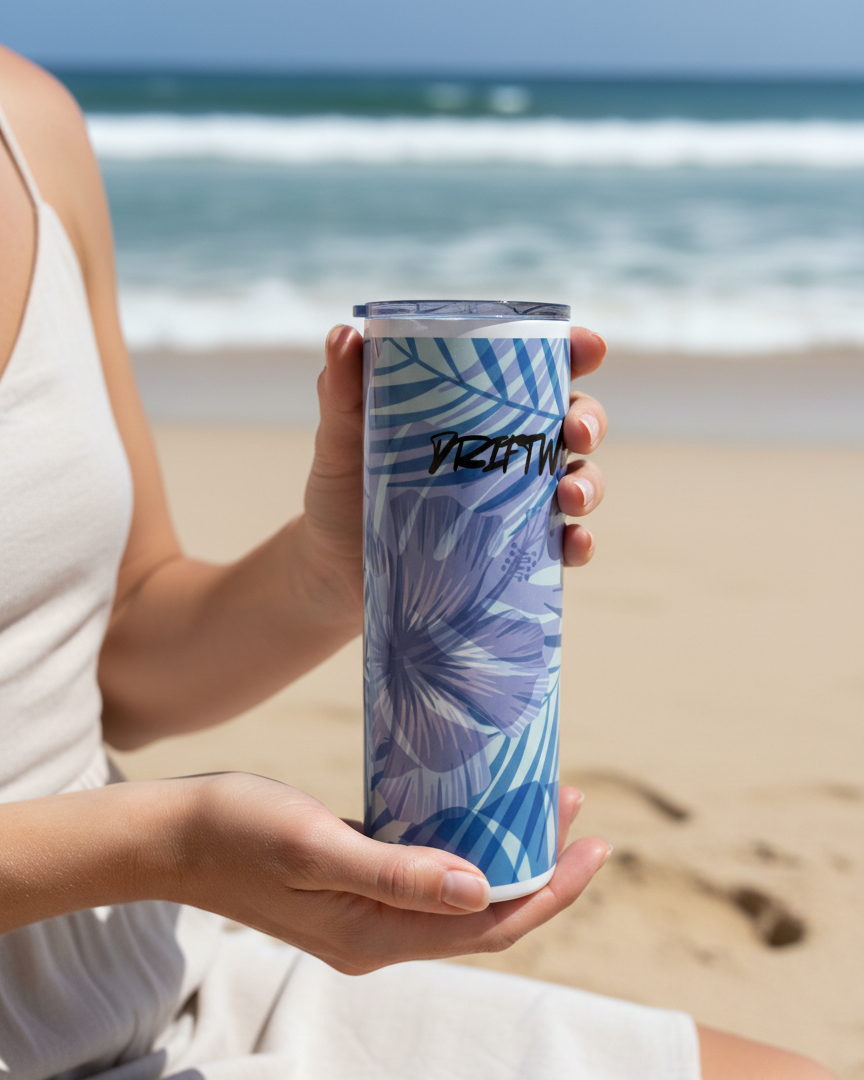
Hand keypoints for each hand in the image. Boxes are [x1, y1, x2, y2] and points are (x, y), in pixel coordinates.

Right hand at [178, 773, 609, 974]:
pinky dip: (460, 844)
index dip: (548, 893)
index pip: (488, 927)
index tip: (592, 848)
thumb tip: (481, 891)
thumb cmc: (239, 832)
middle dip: (538, 870)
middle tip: (576, 812)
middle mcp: (378, 933)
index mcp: (375, 936)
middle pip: (482, 912)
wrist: (173, 835)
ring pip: (458, 891)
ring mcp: (364, 910)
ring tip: (540, 803)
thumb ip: (397, 875)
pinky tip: (473, 808)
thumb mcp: (317, 847)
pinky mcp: (352, 881)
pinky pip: (425, 872)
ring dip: (503, 852)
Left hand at [299, 324, 608, 622]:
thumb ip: (341, 390)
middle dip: (590, 420)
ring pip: (579, 478)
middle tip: (577, 432)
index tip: (590, 348)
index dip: (574, 351)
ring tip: (569, 497)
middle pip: (572, 420)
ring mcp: (516, 499)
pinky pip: (564, 543)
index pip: (537, 367)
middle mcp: (507, 447)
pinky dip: (579, 542)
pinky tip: (574, 544)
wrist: (334, 570)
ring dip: (590, 484)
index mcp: (477, 405)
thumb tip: (343, 335)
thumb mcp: (339, 438)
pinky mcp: (515, 550)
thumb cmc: (342, 491)